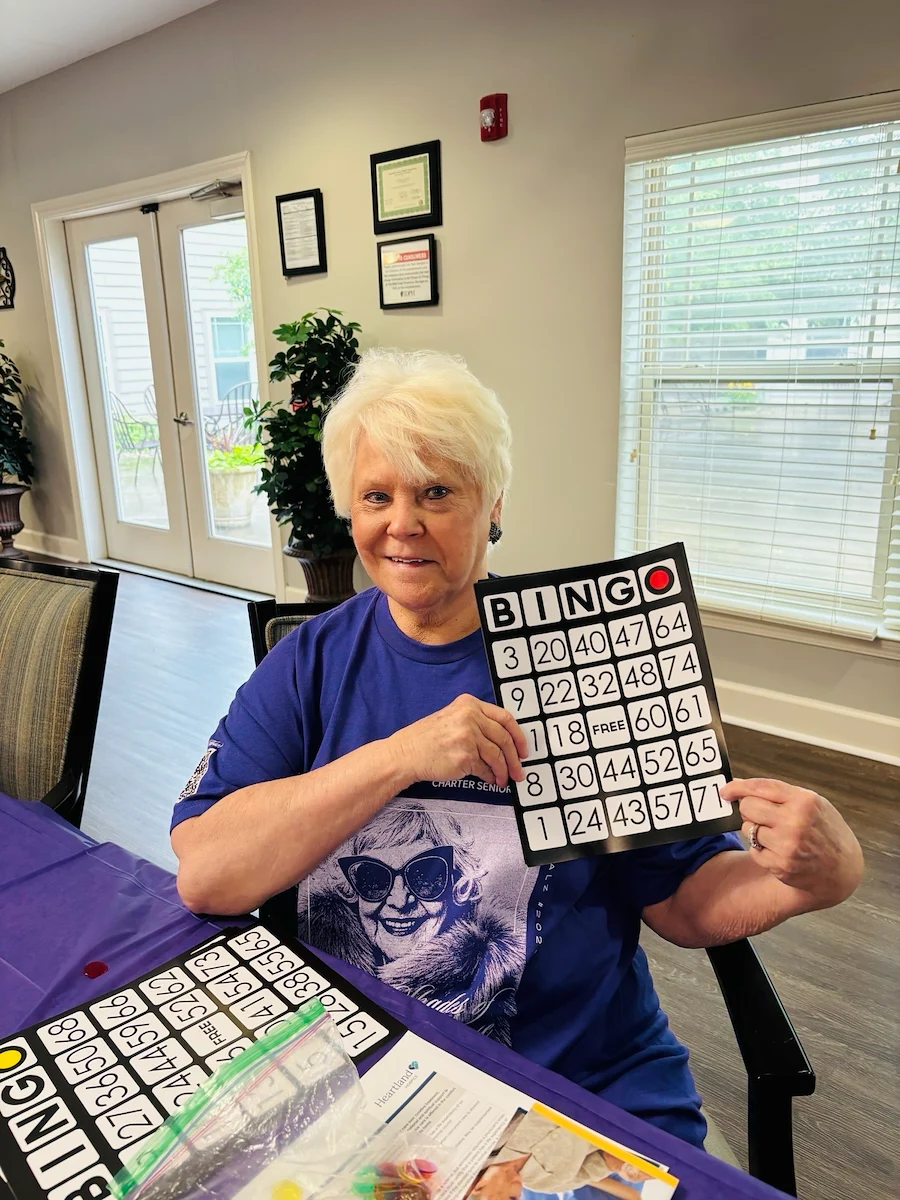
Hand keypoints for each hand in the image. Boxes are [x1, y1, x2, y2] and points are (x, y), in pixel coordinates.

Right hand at [389, 694, 526, 787]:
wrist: (406, 753)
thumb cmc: (427, 738)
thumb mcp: (452, 717)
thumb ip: (477, 721)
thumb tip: (504, 741)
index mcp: (469, 704)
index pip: (505, 717)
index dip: (518, 735)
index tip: (523, 749)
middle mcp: (470, 717)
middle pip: (504, 738)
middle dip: (515, 758)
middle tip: (519, 770)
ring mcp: (467, 737)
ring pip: (496, 756)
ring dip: (503, 771)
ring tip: (504, 779)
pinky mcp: (464, 757)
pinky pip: (485, 769)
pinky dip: (491, 777)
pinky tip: (491, 780)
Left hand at [720, 777, 863, 908]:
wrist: (842, 869)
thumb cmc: (825, 830)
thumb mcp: (812, 803)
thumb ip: (779, 793)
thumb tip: (739, 786)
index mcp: (804, 802)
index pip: (760, 787)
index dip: (738, 787)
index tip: (726, 790)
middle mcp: (795, 823)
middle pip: (748, 808)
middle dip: (749, 809)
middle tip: (761, 815)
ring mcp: (787, 846)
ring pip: (748, 829)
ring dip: (756, 830)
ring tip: (777, 834)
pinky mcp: (780, 866)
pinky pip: (753, 850)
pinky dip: (760, 849)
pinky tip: (779, 849)